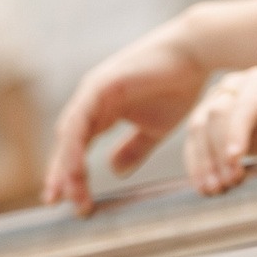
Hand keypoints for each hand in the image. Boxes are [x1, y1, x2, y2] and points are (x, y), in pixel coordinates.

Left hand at [43, 22, 209, 212]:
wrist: (196, 53)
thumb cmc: (179, 85)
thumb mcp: (155, 128)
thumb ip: (133, 148)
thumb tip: (114, 170)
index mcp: (102, 111)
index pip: (78, 148)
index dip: (71, 175)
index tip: (71, 203)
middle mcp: (91, 102)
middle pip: (67, 144)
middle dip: (62, 175)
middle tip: (60, 203)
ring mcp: (92, 92)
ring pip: (69, 135)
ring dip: (66, 166)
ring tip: (68, 193)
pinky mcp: (99, 85)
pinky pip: (78, 121)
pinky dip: (73, 146)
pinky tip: (74, 168)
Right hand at [183, 68, 256, 194]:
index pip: (245, 104)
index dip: (237, 130)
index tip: (235, 158)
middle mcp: (235, 85)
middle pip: (216, 114)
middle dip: (219, 150)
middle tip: (230, 181)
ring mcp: (217, 99)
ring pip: (198, 127)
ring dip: (203, 160)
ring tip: (214, 189)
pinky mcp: (207, 118)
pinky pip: (194, 140)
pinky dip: (195, 164)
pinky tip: (202, 186)